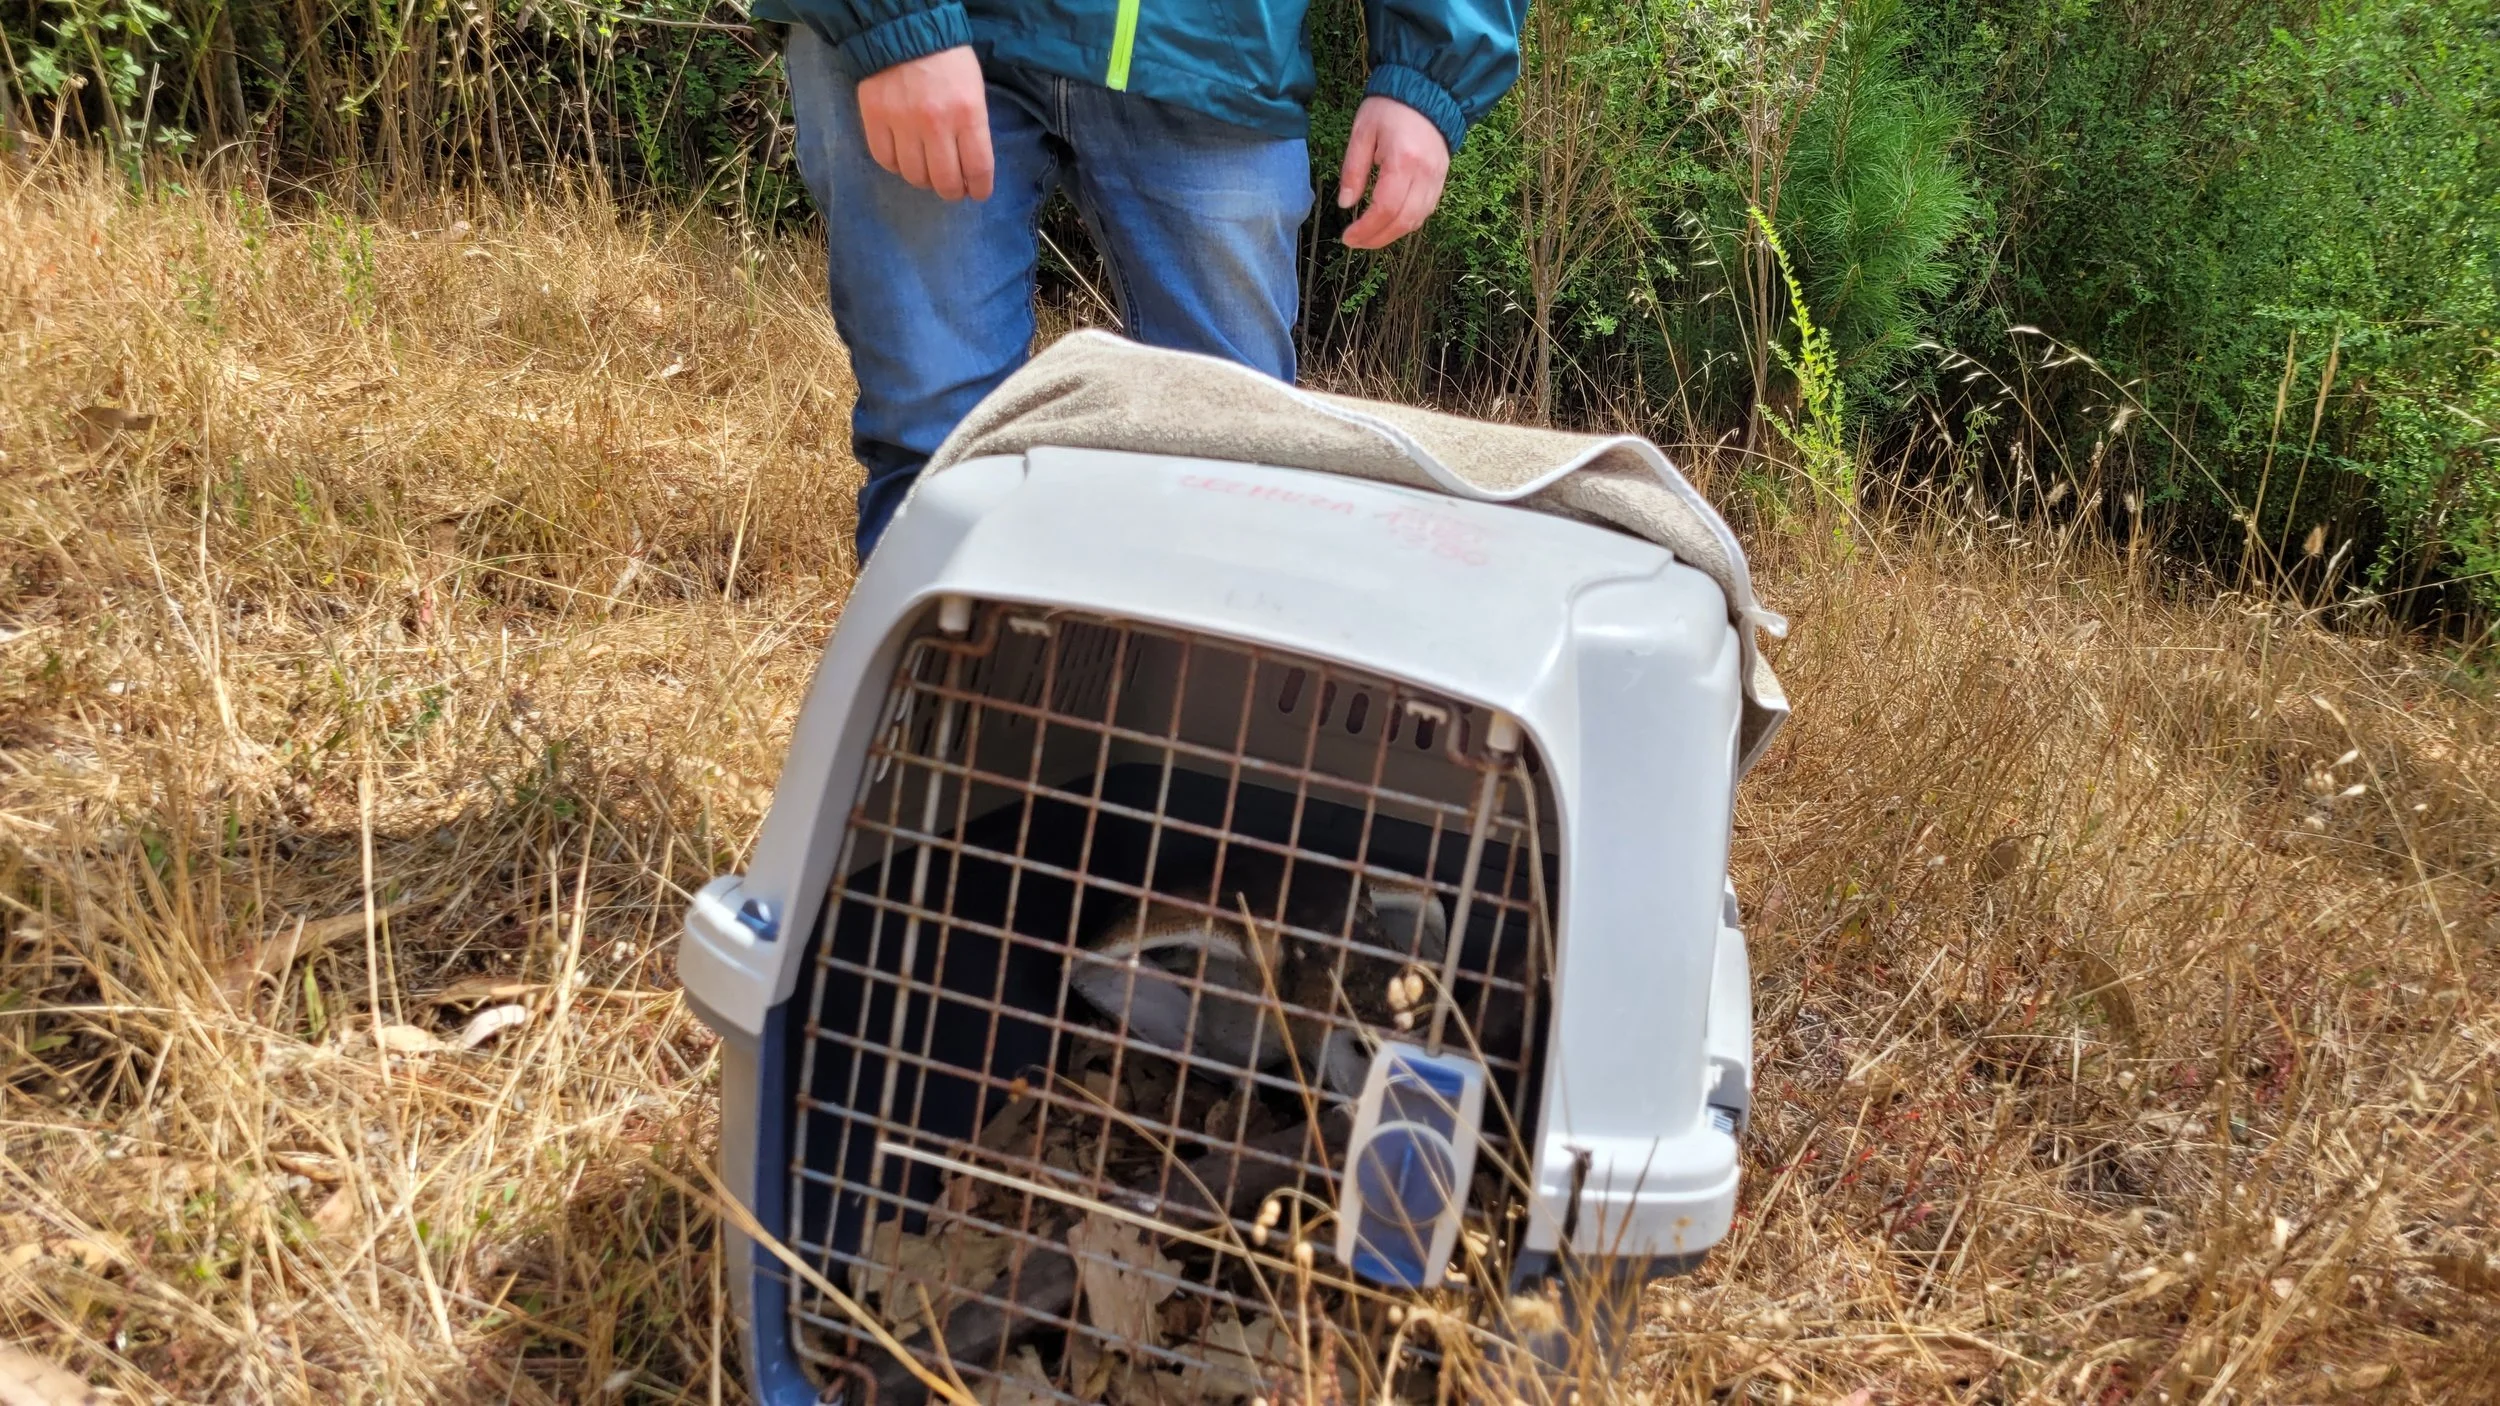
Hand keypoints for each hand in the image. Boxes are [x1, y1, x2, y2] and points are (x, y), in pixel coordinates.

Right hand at [856, 45, 994, 200]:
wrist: (906, 29)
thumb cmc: (948, 60)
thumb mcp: (974, 90)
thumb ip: (974, 128)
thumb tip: (970, 167)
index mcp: (968, 114)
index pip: (978, 169)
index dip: (979, 189)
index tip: (977, 192)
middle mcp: (936, 123)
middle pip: (945, 181)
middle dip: (953, 191)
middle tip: (952, 187)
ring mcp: (902, 123)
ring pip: (914, 175)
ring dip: (924, 180)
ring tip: (927, 170)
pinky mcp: (875, 119)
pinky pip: (885, 160)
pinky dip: (896, 166)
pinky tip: (903, 158)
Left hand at [1336, 96, 1449, 248]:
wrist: (1427, 92)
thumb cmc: (1390, 108)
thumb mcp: (1362, 133)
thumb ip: (1353, 170)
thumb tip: (1345, 204)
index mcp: (1403, 160)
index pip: (1385, 208)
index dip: (1366, 229)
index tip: (1347, 237)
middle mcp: (1425, 174)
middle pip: (1403, 221)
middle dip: (1377, 238)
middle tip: (1355, 242)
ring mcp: (1437, 178)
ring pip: (1417, 220)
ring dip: (1392, 234)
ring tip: (1369, 237)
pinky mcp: (1442, 179)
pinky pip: (1426, 211)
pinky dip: (1407, 223)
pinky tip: (1389, 223)